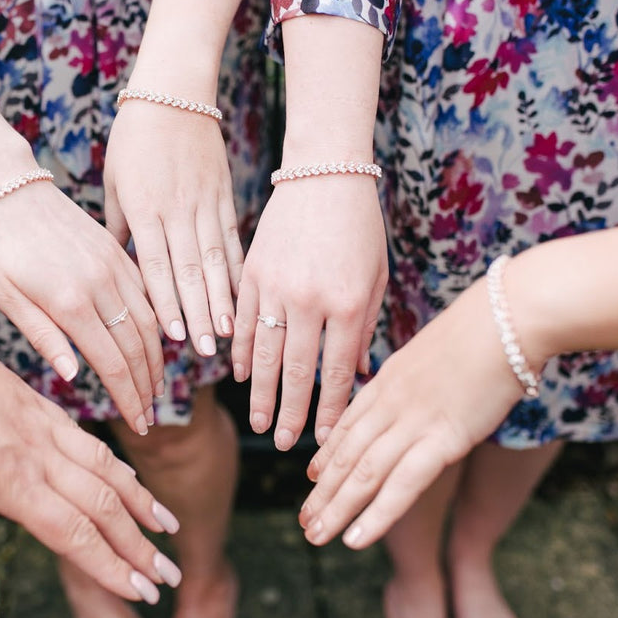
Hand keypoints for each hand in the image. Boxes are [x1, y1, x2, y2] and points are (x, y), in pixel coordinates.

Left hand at [0, 181, 164, 434]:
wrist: (7, 188)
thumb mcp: (6, 297)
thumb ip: (43, 337)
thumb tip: (75, 376)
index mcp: (70, 301)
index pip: (112, 363)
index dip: (129, 398)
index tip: (139, 424)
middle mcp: (101, 283)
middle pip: (138, 346)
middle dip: (147, 386)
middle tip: (149, 416)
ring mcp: (114, 264)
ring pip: (150, 321)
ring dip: (156, 358)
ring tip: (153, 386)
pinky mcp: (117, 250)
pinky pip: (147, 294)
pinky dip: (156, 324)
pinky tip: (152, 343)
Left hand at [0, 309, 181, 617]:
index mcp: (14, 479)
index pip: (76, 533)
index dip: (111, 567)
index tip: (143, 592)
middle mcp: (39, 451)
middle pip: (103, 505)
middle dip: (138, 544)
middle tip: (167, 574)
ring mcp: (42, 423)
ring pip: (106, 467)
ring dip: (138, 501)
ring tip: (165, 526)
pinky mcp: (36, 403)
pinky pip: (88, 439)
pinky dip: (116, 464)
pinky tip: (122, 473)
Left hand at [104, 99, 242, 357]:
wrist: (173, 92)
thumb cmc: (132, 137)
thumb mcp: (113, 181)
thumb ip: (117, 226)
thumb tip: (116, 267)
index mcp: (144, 209)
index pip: (156, 266)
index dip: (168, 303)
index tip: (176, 338)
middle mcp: (177, 211)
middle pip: (190, 272)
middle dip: (199, 314)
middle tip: (208, 352)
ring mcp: (204, 203)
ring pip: (215, 260)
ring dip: (222, 299)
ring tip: (228, 333)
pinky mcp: (223, 195)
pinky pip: (231, 239)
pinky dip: (237, 269)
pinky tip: (244, 295)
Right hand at [230, 177, 387, 450]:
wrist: (324, 172)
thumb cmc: (360, 225)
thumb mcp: (376, 275)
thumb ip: (364, 325)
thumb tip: (357, 372)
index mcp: (348, 302)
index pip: (337, 370)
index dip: (330, 409)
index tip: (325, 438)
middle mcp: (310, 299)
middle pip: (296, 371)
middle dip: (291, 413)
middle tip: (285, 445)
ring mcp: (276, 286)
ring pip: (264, 353)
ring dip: (262, 393)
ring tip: (261, 423)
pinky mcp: (252, 272)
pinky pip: (242, 322)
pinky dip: (242, 352)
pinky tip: (242, 375)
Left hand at [298, 277, 539, 550]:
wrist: (508, 316)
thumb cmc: (484, 329)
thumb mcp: (437, 350)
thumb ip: (421, 376)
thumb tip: (426, 387)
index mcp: (388, 378)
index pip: (349, 423)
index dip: (328, 453)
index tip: (312, 476)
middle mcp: (391, 401)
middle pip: (346, 453)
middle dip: (323, 491)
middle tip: (304, 520)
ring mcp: (413, 421)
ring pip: (362, 474)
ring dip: (336, 509)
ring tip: (315, 536)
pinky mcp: (443, 439)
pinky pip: (400, 485)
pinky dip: (375, 516)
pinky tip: (355, 539)